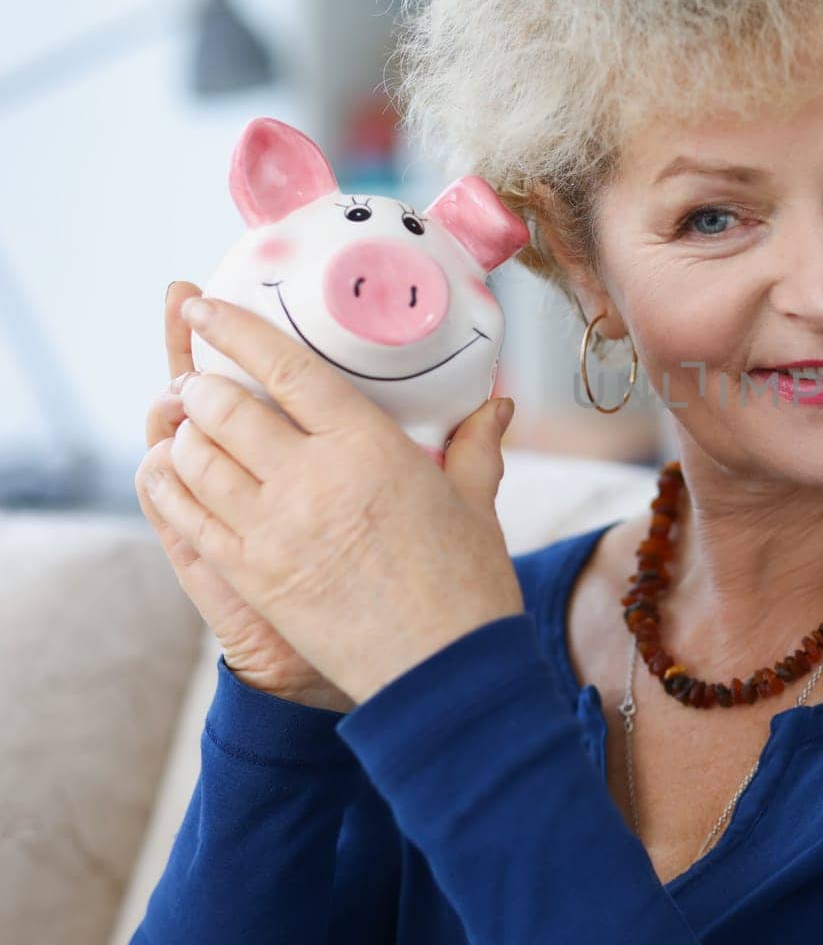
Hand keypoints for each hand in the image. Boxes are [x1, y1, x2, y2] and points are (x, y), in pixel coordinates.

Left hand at [138, 293, 525, 705]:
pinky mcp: (251, 575)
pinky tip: (169, 469)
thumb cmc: (468, 583)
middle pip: (225, 409)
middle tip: (195, 375)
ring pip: (195, 458)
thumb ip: (476, 445)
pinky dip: (168, 484)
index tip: (202, 306)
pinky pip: (186, 515)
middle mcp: (311, 479)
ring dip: (182, 431)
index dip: (233, 330)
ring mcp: (272, 529)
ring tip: (185, 420)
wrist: (442, 671)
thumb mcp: (476, 503)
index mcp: (368, 447)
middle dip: (199, 383)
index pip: (284, 368)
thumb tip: (498, 403)